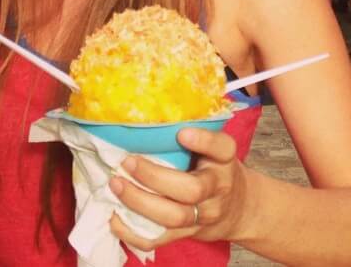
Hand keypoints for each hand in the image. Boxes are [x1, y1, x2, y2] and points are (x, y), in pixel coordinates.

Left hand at [108, 127, 248, 250]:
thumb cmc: (214, 168)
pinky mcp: (187, 235)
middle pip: (191, 190)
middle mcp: (216, 189)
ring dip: (140, 202)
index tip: (182, 132)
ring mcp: (202, 217)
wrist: (236, 208)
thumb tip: (152, 112)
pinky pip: (159, 239)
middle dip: (155, 177)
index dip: (203, 141)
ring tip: (116, 185)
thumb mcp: (214, 148)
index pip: (222, 149)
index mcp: (224, 161)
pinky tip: (114, 217)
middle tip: (128, 162)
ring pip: (173, 217)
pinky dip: (133, 232)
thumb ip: (195, 134)